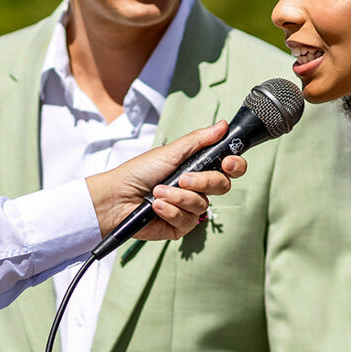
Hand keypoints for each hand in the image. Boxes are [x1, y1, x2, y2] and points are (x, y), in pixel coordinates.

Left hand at [86, 120, 245, 240]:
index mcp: (197, 168)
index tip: (228, 163)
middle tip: (182, 178)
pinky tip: (156, 207)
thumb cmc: (138, 172)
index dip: (234, 165)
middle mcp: (196, 188)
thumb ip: (198, 141)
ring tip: (157, 192)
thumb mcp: (169, 152)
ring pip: (202, 205)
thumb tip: (222, 125)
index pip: (228, 168)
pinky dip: (170, 211)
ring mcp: (188, 208)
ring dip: (178, 196)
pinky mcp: (179, 226)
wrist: (116, 197)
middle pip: (221, 186)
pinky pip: (188, 221)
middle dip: (202, 182)